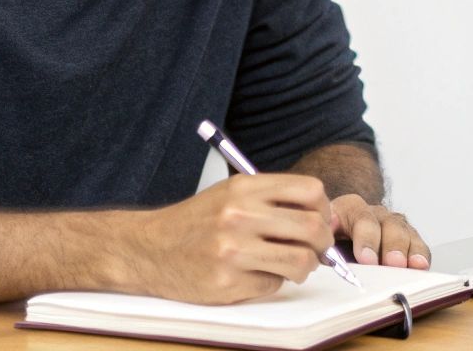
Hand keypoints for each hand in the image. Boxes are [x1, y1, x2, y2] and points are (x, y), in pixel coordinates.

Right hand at [119, 174, 335, 303]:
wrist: (148, 249)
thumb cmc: (196, 222)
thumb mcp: (231, 194)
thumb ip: (273, 200)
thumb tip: (324, 218)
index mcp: (244, 188)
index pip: (310, 190)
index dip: (324, 208)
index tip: (320, 220)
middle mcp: (239, 215)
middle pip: (313, 227)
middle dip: (322, 243)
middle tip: (316, 250)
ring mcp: (233, 250)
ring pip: (300, 261)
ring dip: (304, 267)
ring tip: (293, 266)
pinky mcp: (227, 281)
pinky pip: (273, 284)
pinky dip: (272, 282)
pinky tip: (256, 274)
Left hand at [329, 194, 429, 268]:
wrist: (336, 245)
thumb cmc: (325, 248)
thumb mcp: (317, 246)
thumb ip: (320, 250)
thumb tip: (322, 260)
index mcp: (347, 209)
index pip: (360, 217)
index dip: (365, 237)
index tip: (366, 259)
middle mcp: (373, 213)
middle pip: (387, 223)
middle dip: (391, 244)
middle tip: (393, 263)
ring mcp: (392, 224)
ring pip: (404, 231)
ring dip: (407, 250)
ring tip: (410, 266)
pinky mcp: (407, 240)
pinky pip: (417, 244)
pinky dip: (420, 255)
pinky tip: (421, 266)